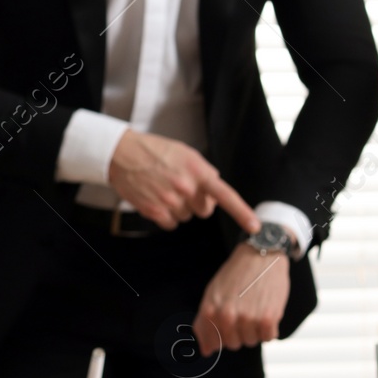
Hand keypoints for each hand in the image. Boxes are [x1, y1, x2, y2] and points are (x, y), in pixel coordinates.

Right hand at [107, 130, 256, 231]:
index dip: (242, 212)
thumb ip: (203, 171)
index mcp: (197, 170)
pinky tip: (156, 199)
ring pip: (186, 217)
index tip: (255, 226)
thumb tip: (214, 192)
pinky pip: (171, 224)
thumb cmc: (155, 151)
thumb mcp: (185, 153)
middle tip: (182, 188)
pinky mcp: (154, 211)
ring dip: (179, 207)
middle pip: (204, 211)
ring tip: (164, 189)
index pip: (225, 195)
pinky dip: (165, 216)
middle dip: (197, 203)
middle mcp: (186, 187)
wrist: (122, 154)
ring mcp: (170, 201)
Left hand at [192, 243, 290, 354]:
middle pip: (233, 344)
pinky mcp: (268, 318)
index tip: (227, 327)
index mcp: (210, 310)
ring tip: (255, 307)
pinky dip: (269, 328)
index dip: (220, 337)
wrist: (261, 254)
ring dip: (254, 329)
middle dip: (238, 332)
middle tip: (244, 311)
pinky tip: (266, 310)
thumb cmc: (236, 274)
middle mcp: (227, 316)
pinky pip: (268, 337)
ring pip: (251, 341)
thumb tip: (206, 351)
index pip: (212, 342)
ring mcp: (247, 318)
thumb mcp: (213, 292)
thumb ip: (205, 322)